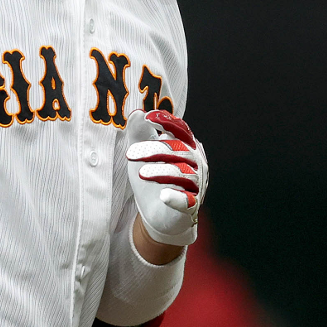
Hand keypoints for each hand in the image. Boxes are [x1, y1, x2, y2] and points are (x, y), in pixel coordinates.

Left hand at [125, 109, 207, 245]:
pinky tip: (163, 196)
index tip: (149, 118)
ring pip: (183, 173)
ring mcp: (195, 185)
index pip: (181, 130)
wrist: (158, 214)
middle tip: (130, 153)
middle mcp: (196, 164)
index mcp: (186, 147)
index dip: (168, 122)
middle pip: (179, 150)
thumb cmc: (153, 178)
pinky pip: (186, 200)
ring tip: (141, 173)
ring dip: (161, 171)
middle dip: (154, 150)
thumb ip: (139, 133)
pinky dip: (176, 197)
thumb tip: (136, 113)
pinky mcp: (190, 206)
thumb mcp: (142, 154)